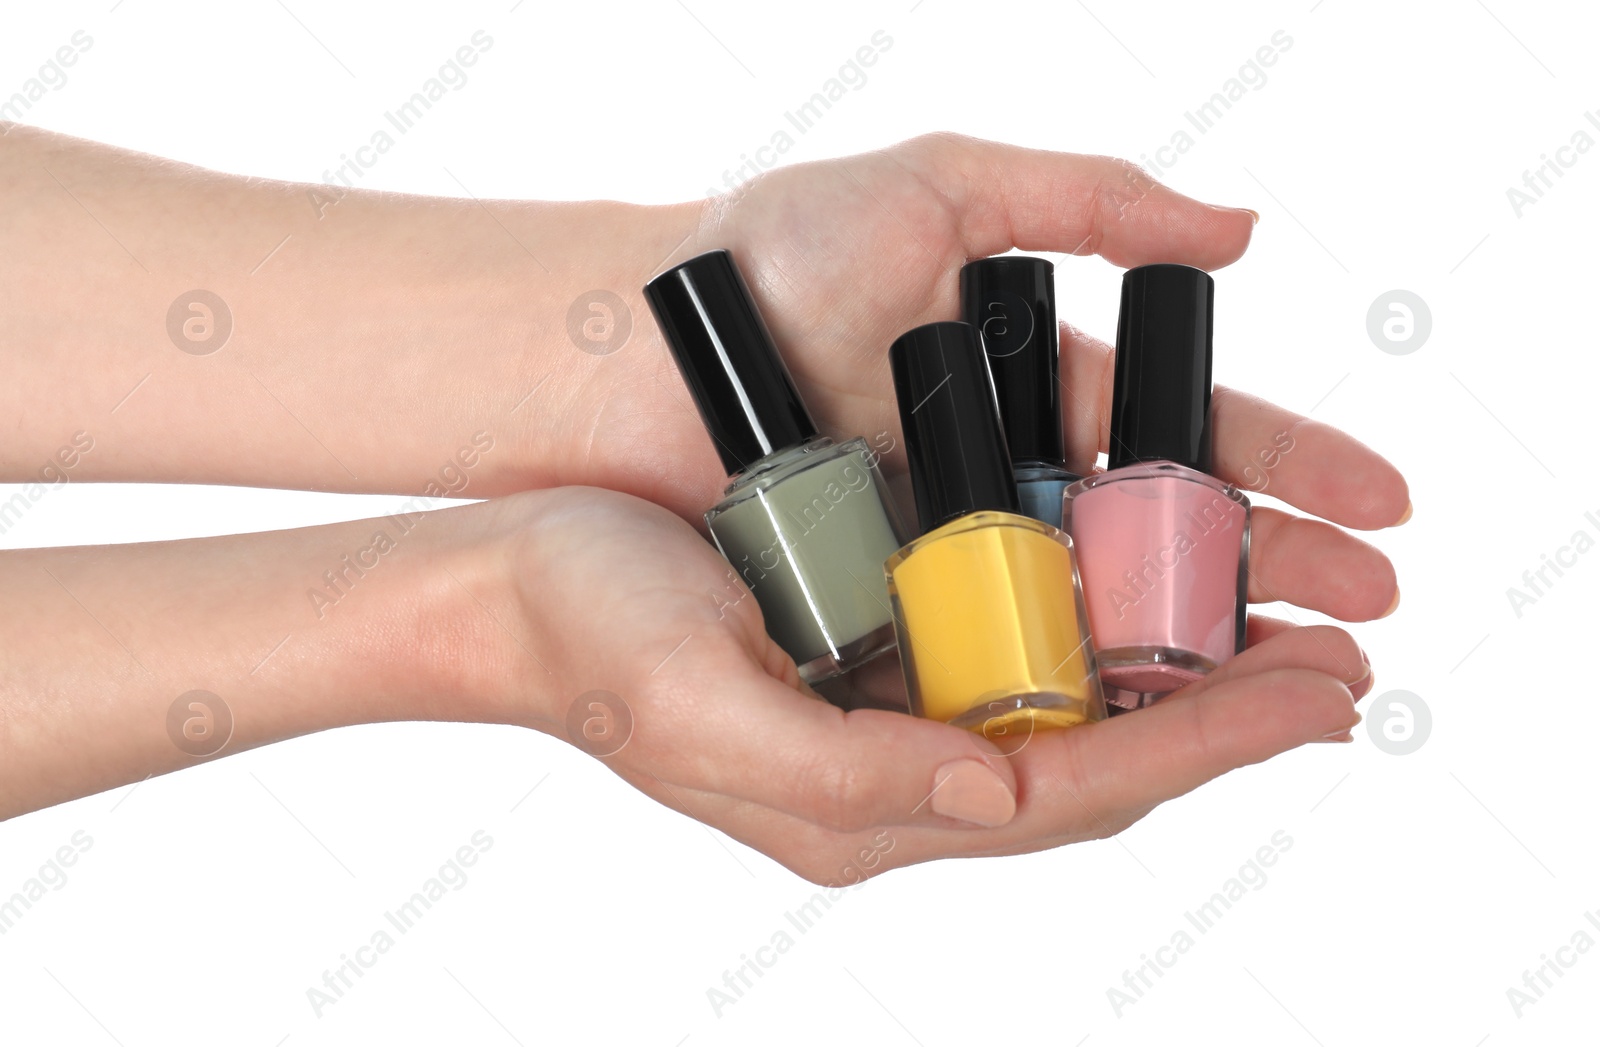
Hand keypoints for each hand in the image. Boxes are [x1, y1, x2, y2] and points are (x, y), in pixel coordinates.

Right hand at [473, 486, 1370, 883]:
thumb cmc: (588, 640)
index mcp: (865, 805)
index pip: (1072, 790)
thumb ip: (847, 774)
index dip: (1201, 747)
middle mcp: (896, 766)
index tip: (1309, 700)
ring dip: (1178, 675)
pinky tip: (1152, 599)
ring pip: (1068, 708)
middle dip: (1223, 718)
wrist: (510, 581)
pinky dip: (1097, 630)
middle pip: (1098, 759)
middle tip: (1339, 671)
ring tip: (1285, 636)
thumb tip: (1003, 797)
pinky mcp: (876, 646)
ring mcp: (890, 706)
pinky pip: (1012, 650)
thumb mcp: (702, 714)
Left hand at [584, 136, 1405, 636]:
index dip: (1290, 471)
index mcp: (1034, 392)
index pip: (1191, 438)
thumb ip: (1083, 199)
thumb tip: (1239, 232)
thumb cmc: (768, 260)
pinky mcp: (892, 619)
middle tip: (1366, 630)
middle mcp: (1007, 484)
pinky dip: (1077, 692)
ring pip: (1099, 619)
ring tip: (1298, 688)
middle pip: (1165, 545)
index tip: (1383, 508)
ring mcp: (953, 559)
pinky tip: (1153, 718)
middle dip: (1273, 580)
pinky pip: (1002, 665)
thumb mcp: (937, 191)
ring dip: (1199, 655)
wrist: (625, 352)